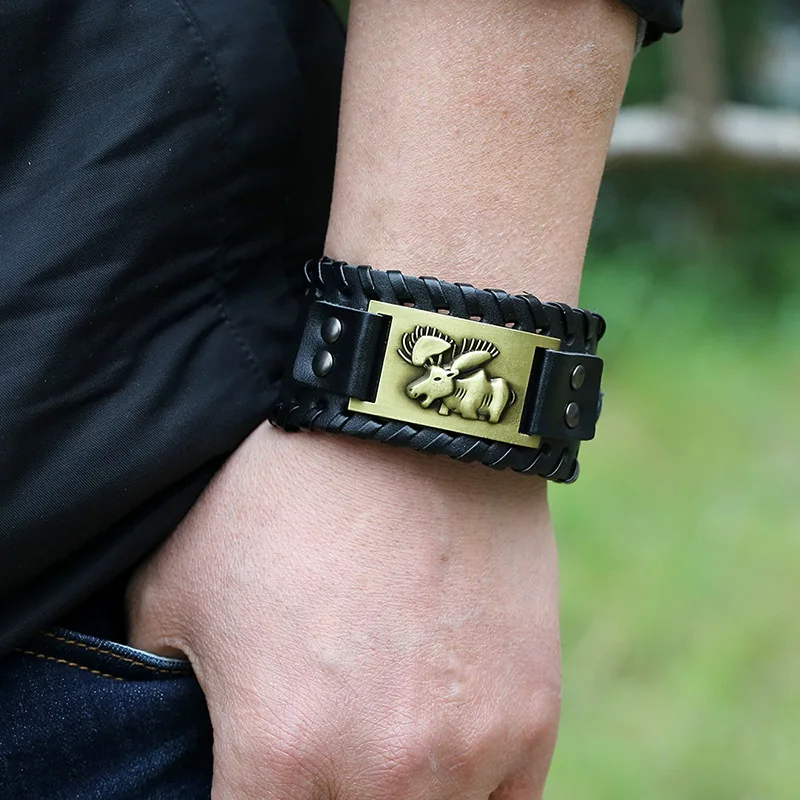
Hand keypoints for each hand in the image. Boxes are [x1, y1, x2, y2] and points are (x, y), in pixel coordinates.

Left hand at [127, 423, 561, 798]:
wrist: (404, 422)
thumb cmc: (280, 497)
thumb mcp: (173, 591)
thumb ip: (162, 694)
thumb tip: (179, 740)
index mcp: (276, 755)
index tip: (247, 775)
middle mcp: (380, 775)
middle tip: (308, 758)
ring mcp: (468, 750)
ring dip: (391, 798)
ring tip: (373, 749)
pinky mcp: (530, 714)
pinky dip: (465, 793)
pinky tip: (441, 755)